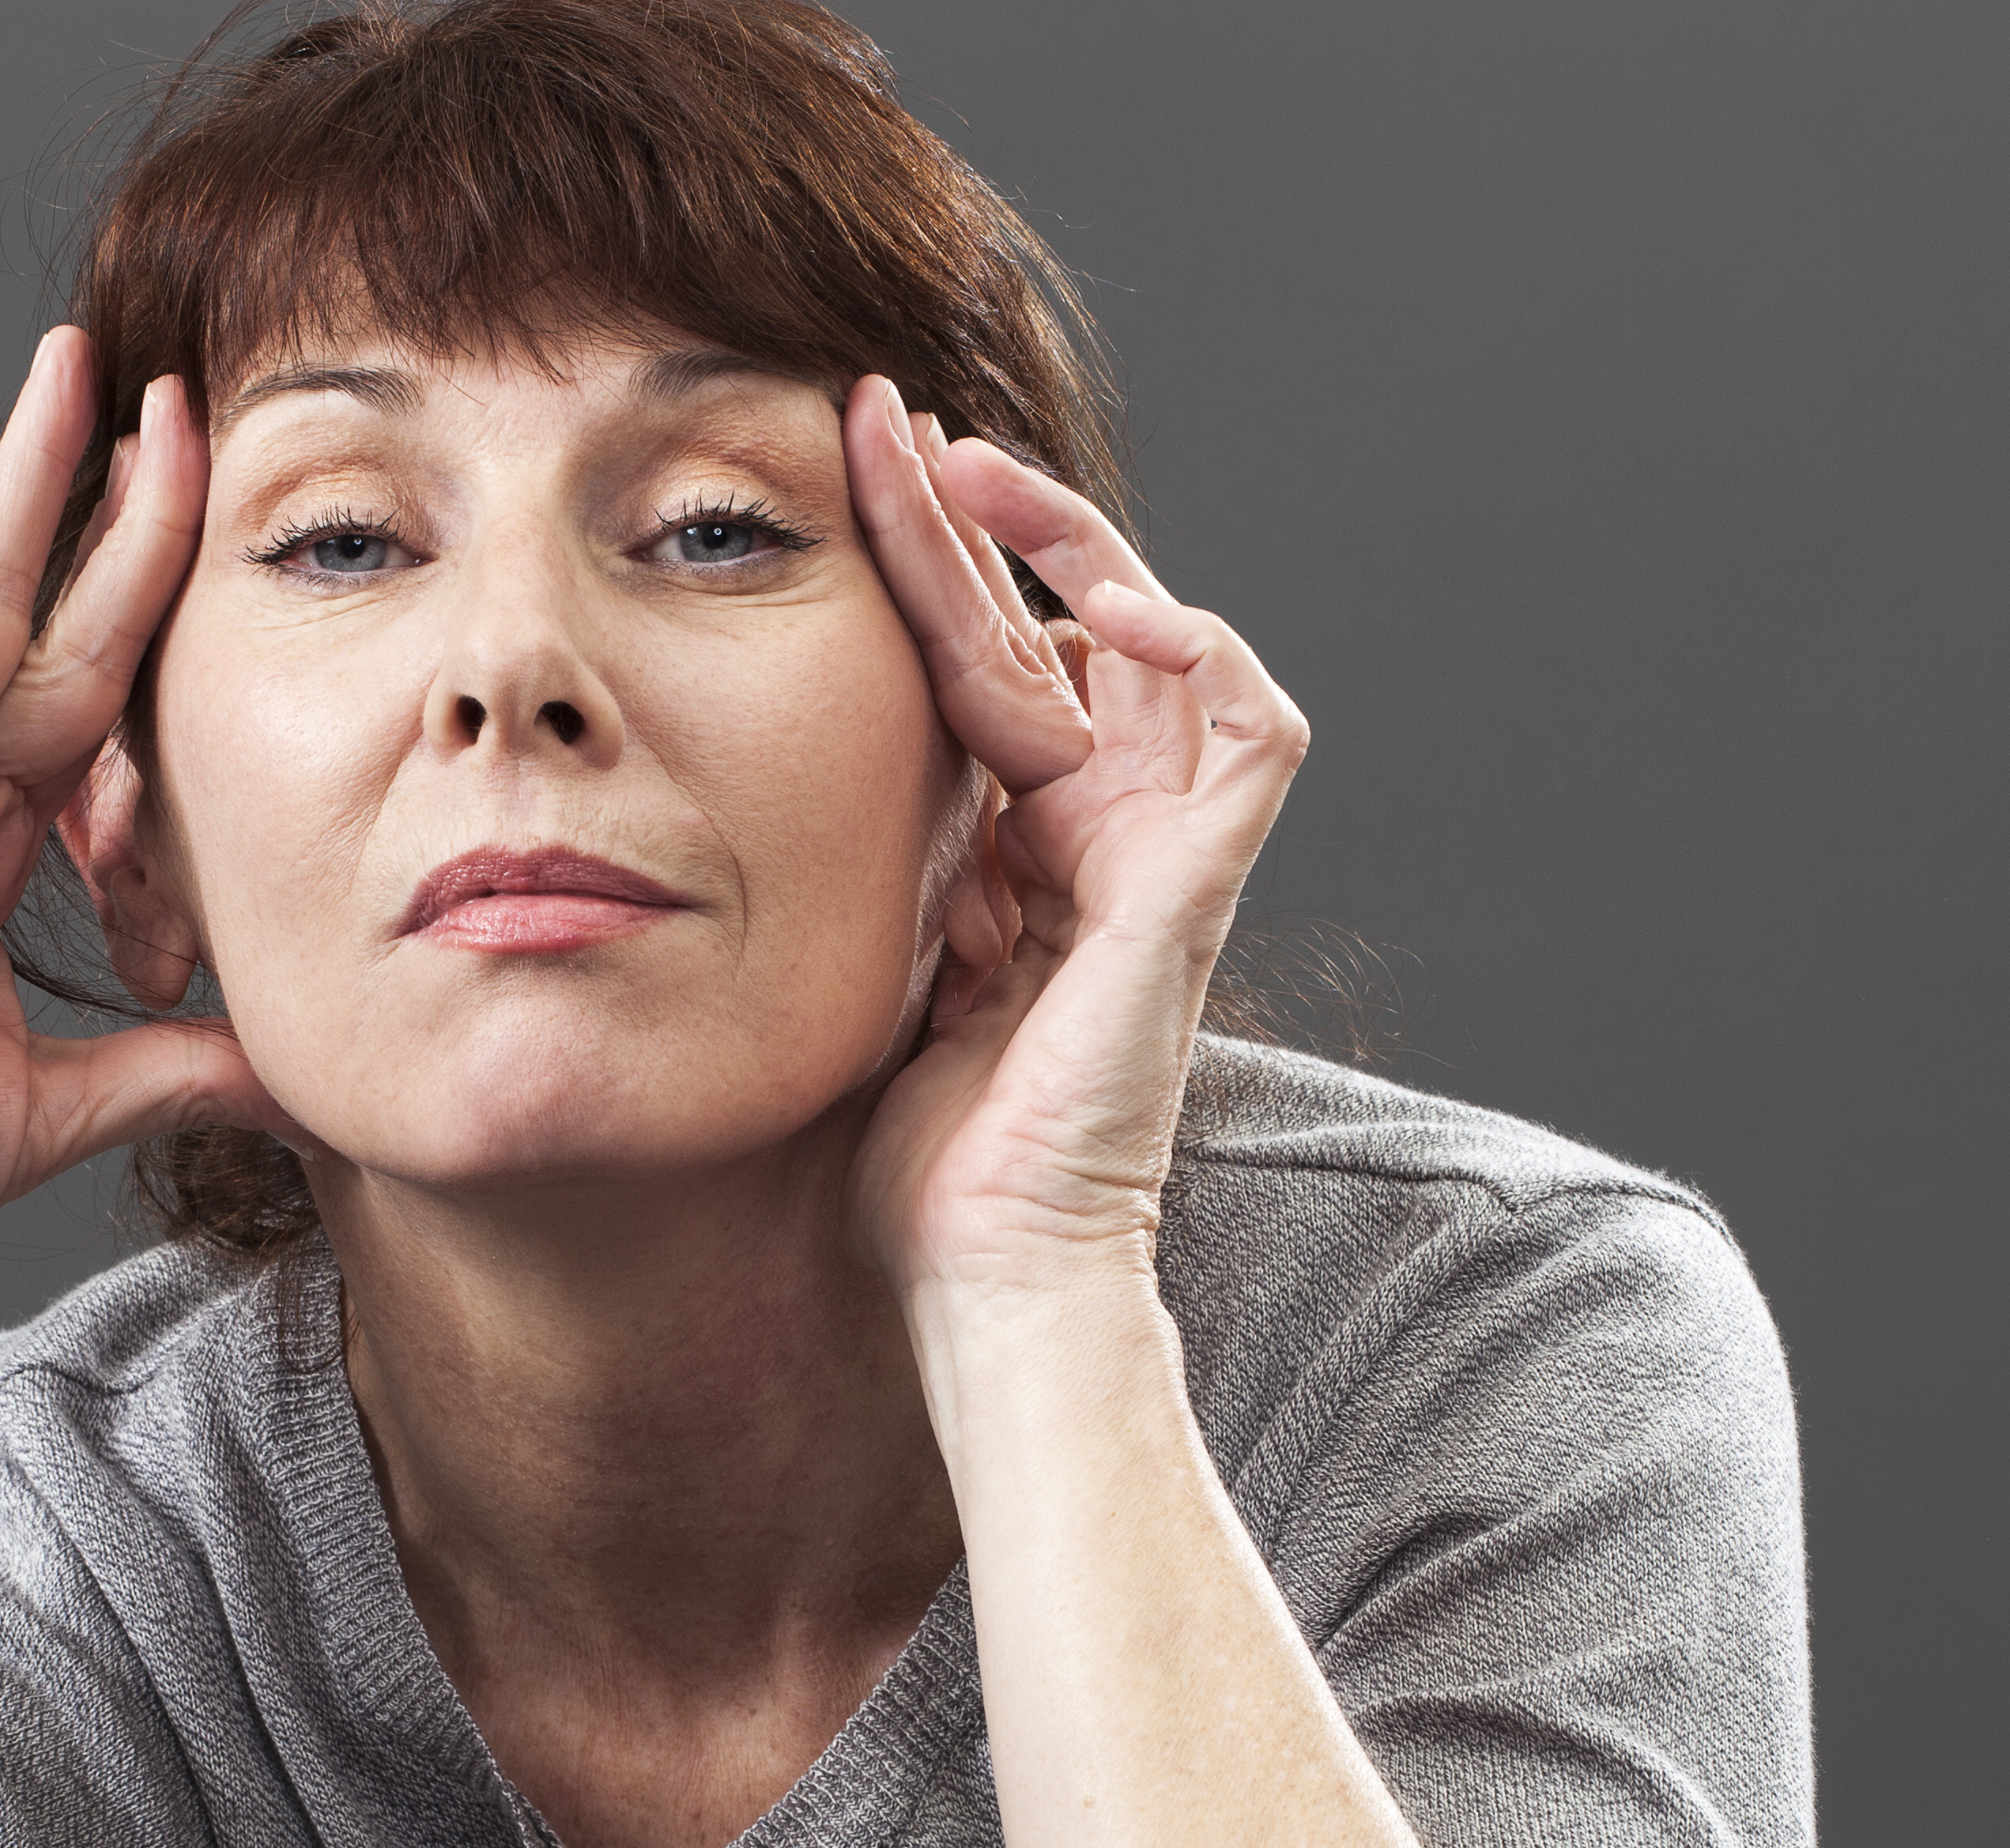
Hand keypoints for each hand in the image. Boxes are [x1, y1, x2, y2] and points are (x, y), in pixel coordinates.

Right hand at [0, 328, 274, 1323]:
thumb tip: (295, 1080)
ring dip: (21, 479)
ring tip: (73, 365)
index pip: (110, 715)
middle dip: (127, 515)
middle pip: (58, 626)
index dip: (175, 631)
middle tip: (189, 399)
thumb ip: (174, 1073)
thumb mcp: (60, 1108)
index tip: (252, 545)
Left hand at [836, 375, 1308, 1304]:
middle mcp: (1102, 834)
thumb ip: (854, 865)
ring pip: (1153, 640)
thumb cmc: (917, 1164)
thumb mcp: (860, 967)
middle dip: (975, 514)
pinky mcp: (1196, 886)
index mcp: (1025, 849)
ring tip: (973, 471)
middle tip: (886, 418)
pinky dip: (1197, 647)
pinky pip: (1249, 726)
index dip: (925, 562)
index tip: (842, 466)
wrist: (985, 1268)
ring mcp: (1159, 854)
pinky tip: (1103, 602)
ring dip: (1073, 538)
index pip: (982, 662)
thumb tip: (760, 778)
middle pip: (1053, 626)